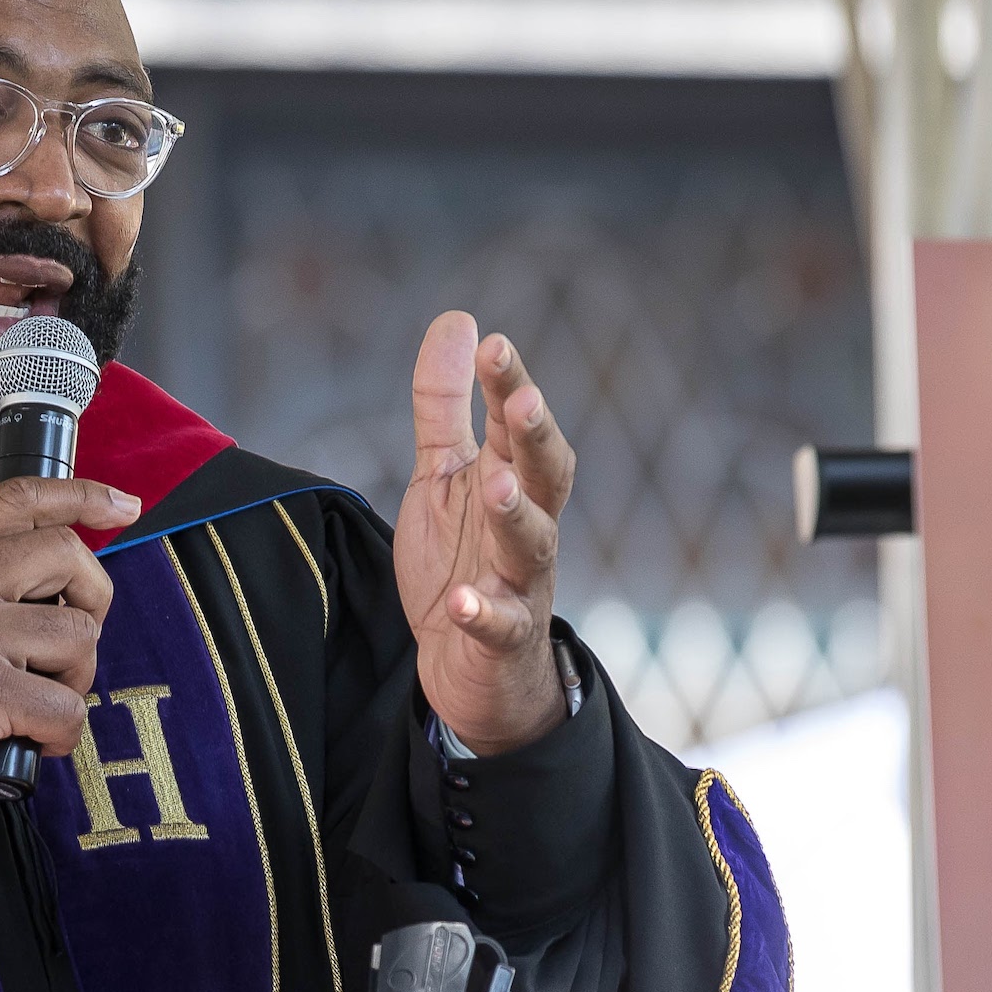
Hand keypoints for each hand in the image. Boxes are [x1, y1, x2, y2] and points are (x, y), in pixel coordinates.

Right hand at [0, 475, 135, 814]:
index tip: (119, 506)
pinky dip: (62, 732)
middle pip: (65, 554)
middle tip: (71, 643)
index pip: (18, 499)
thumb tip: (11, 572)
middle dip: (91, 598)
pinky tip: (34, 741)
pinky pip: (67, 707)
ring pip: (78, 634)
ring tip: (40, 701)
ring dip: (75, 676)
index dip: (81, 496)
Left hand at [393, 312, 573, 754]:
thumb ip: (446, 405)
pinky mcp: (502, 640)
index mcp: (513, 482)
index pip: (520, 426)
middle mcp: (527, 527)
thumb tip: (459, 319)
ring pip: (532, 545)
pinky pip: (501, 626)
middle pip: (547, 475)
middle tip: (522, 399)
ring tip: (497, 486)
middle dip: (537, 437)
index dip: (510, 386)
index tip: (492, 343)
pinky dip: (484, 614)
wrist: (473, 672)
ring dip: (517, 515)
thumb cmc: (462, 563)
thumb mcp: (444, 476)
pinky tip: (462, 603)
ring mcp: (520, 584)